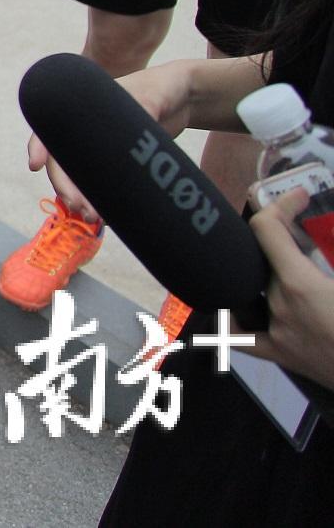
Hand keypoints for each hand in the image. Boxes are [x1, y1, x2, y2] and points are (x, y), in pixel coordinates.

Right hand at [26, 60, 191, 221]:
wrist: (185, 96)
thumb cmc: (164, 86)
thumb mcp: (152, 96)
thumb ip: (143, 110)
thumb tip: (131, 133)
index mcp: (82, 106)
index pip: (50, 127)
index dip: (39, 147)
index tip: (34, 166)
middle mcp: (83, 128)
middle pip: (62, 160)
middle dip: (65, 186)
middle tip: (79, 208)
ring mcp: (97, 145)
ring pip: (77, 175)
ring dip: (79, 197)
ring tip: (92, 217)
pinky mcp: (114, 159)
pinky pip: (97, 180)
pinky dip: (97, 197)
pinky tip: (104, 214)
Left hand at [248, 189, 333, 388]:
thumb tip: (329, 232)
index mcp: (299, 285)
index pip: (266, 229)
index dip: (279, 205)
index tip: (297, 196)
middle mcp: (278, 306)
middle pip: (261, 256)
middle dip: (278, 236)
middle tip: (297, 224)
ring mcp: (273, 332)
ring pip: (254, 287)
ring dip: (266, 269)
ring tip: (284, 258)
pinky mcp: (278, 355)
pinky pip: (239, 336)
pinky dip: (230, 319)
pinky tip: (227, 307)